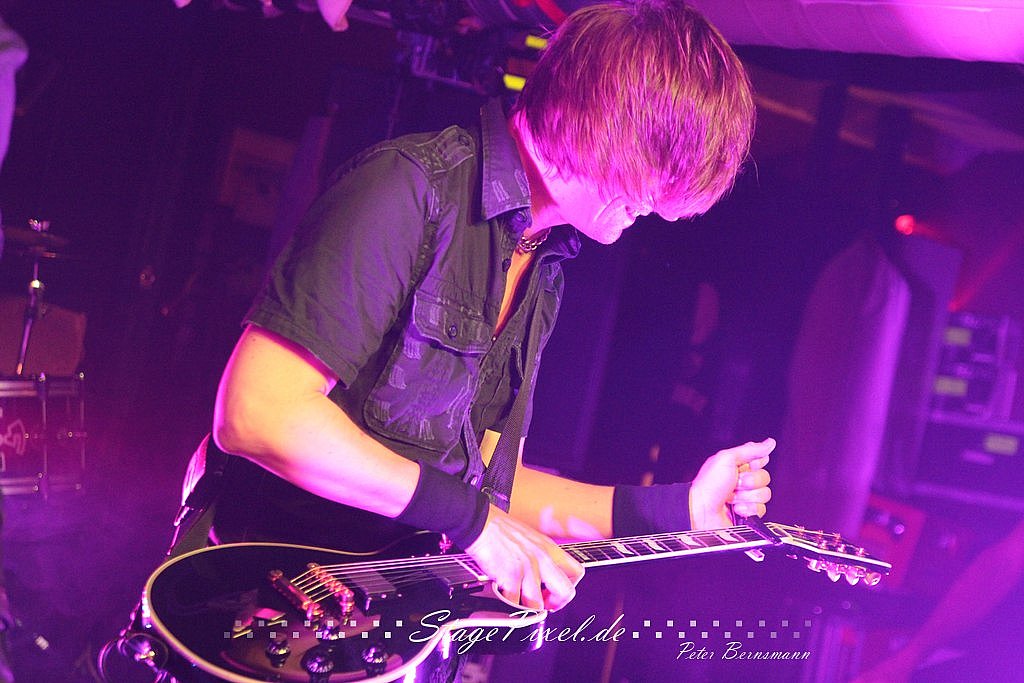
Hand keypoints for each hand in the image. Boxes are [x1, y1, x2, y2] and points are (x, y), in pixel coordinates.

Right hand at [466, 506, 584, 610]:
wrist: (479, 522)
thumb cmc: (500, 529)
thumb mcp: (531, 538)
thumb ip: (541, 556)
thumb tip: (543, 576)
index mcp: (550, 548)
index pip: (577, 572)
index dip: (569, 587)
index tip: (555, 592)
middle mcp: (542, 558)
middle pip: (566, 592)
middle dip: (556, 604)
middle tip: (544, 604)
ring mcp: (527, 568)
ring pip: (538, 604)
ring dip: (527, 607)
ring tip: (518, 600)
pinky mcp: (510, 576)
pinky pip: (514, 602)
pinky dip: (508, 604)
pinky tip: (503, 594)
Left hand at [689, 438, 773, 529]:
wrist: (702, 512)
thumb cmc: (708, 486)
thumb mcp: (726, 459)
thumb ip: (750, 450)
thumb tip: (769, 443)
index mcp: (736, 466)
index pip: (759, 460)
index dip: (755, 464)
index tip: (744, 466)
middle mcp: (741, 481)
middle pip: (764, 477)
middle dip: (750, 481)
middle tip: (735, 484)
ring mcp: (745, 497)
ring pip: (765, 494)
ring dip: (747, 496)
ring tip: (732, 498)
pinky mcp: (748, 513)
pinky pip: (761, 509)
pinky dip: (748, 509)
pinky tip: (736, 508)